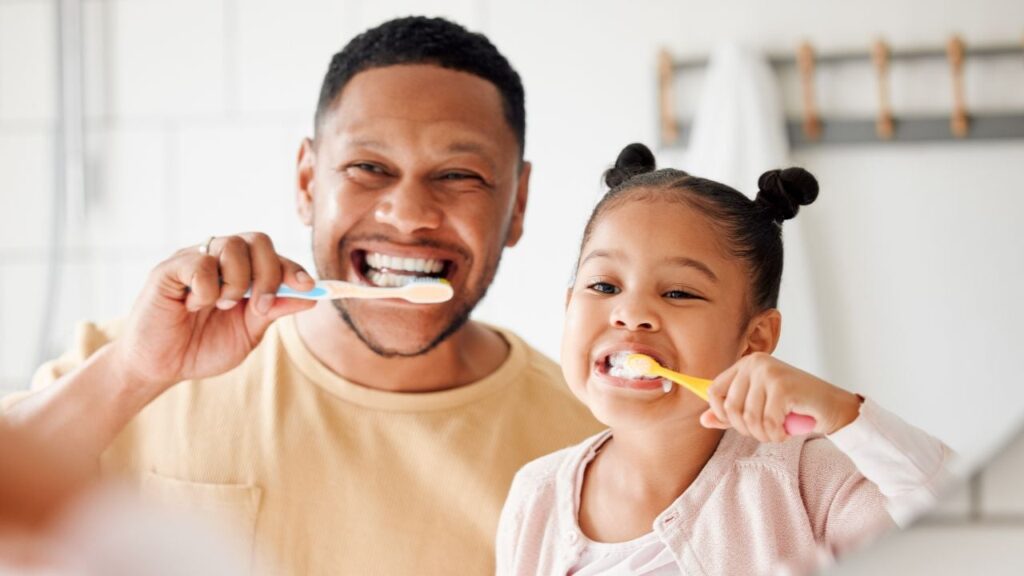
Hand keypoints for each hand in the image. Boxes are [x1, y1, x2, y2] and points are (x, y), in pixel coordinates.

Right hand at [111, 232, 315, 392]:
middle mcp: (219, 259)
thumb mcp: (248, 333)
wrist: (161, 367)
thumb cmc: (202, 348)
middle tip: (260, 306)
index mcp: (241, 271)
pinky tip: (193, 306)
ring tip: (221, 306)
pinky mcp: (169, 268)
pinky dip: (206, 289)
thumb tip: (311, 296)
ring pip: (232, 246)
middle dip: (269, 274)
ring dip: (237, 283)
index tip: (308, 287)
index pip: (274, 256)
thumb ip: (274, 311)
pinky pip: (200, 262)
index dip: (293, 269)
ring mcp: (194, 259)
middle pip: (258, 240)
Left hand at [699, 352, 861, 441]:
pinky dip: (776, 434)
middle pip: (730, 408)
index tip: (740, 424)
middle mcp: (755, 363)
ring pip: (749, 418)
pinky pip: (768, 422)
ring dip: (764, 434)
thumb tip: (704, 420)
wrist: (833, 407)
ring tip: (778, 431)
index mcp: (746, 364)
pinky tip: (786, 431)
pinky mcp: (783, 387)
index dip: (722, 414)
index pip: (714, 391)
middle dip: (747, 429)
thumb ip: (731, 413)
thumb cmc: (795, 407)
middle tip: (766, 431)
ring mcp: (769, 373)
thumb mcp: (758, 408)